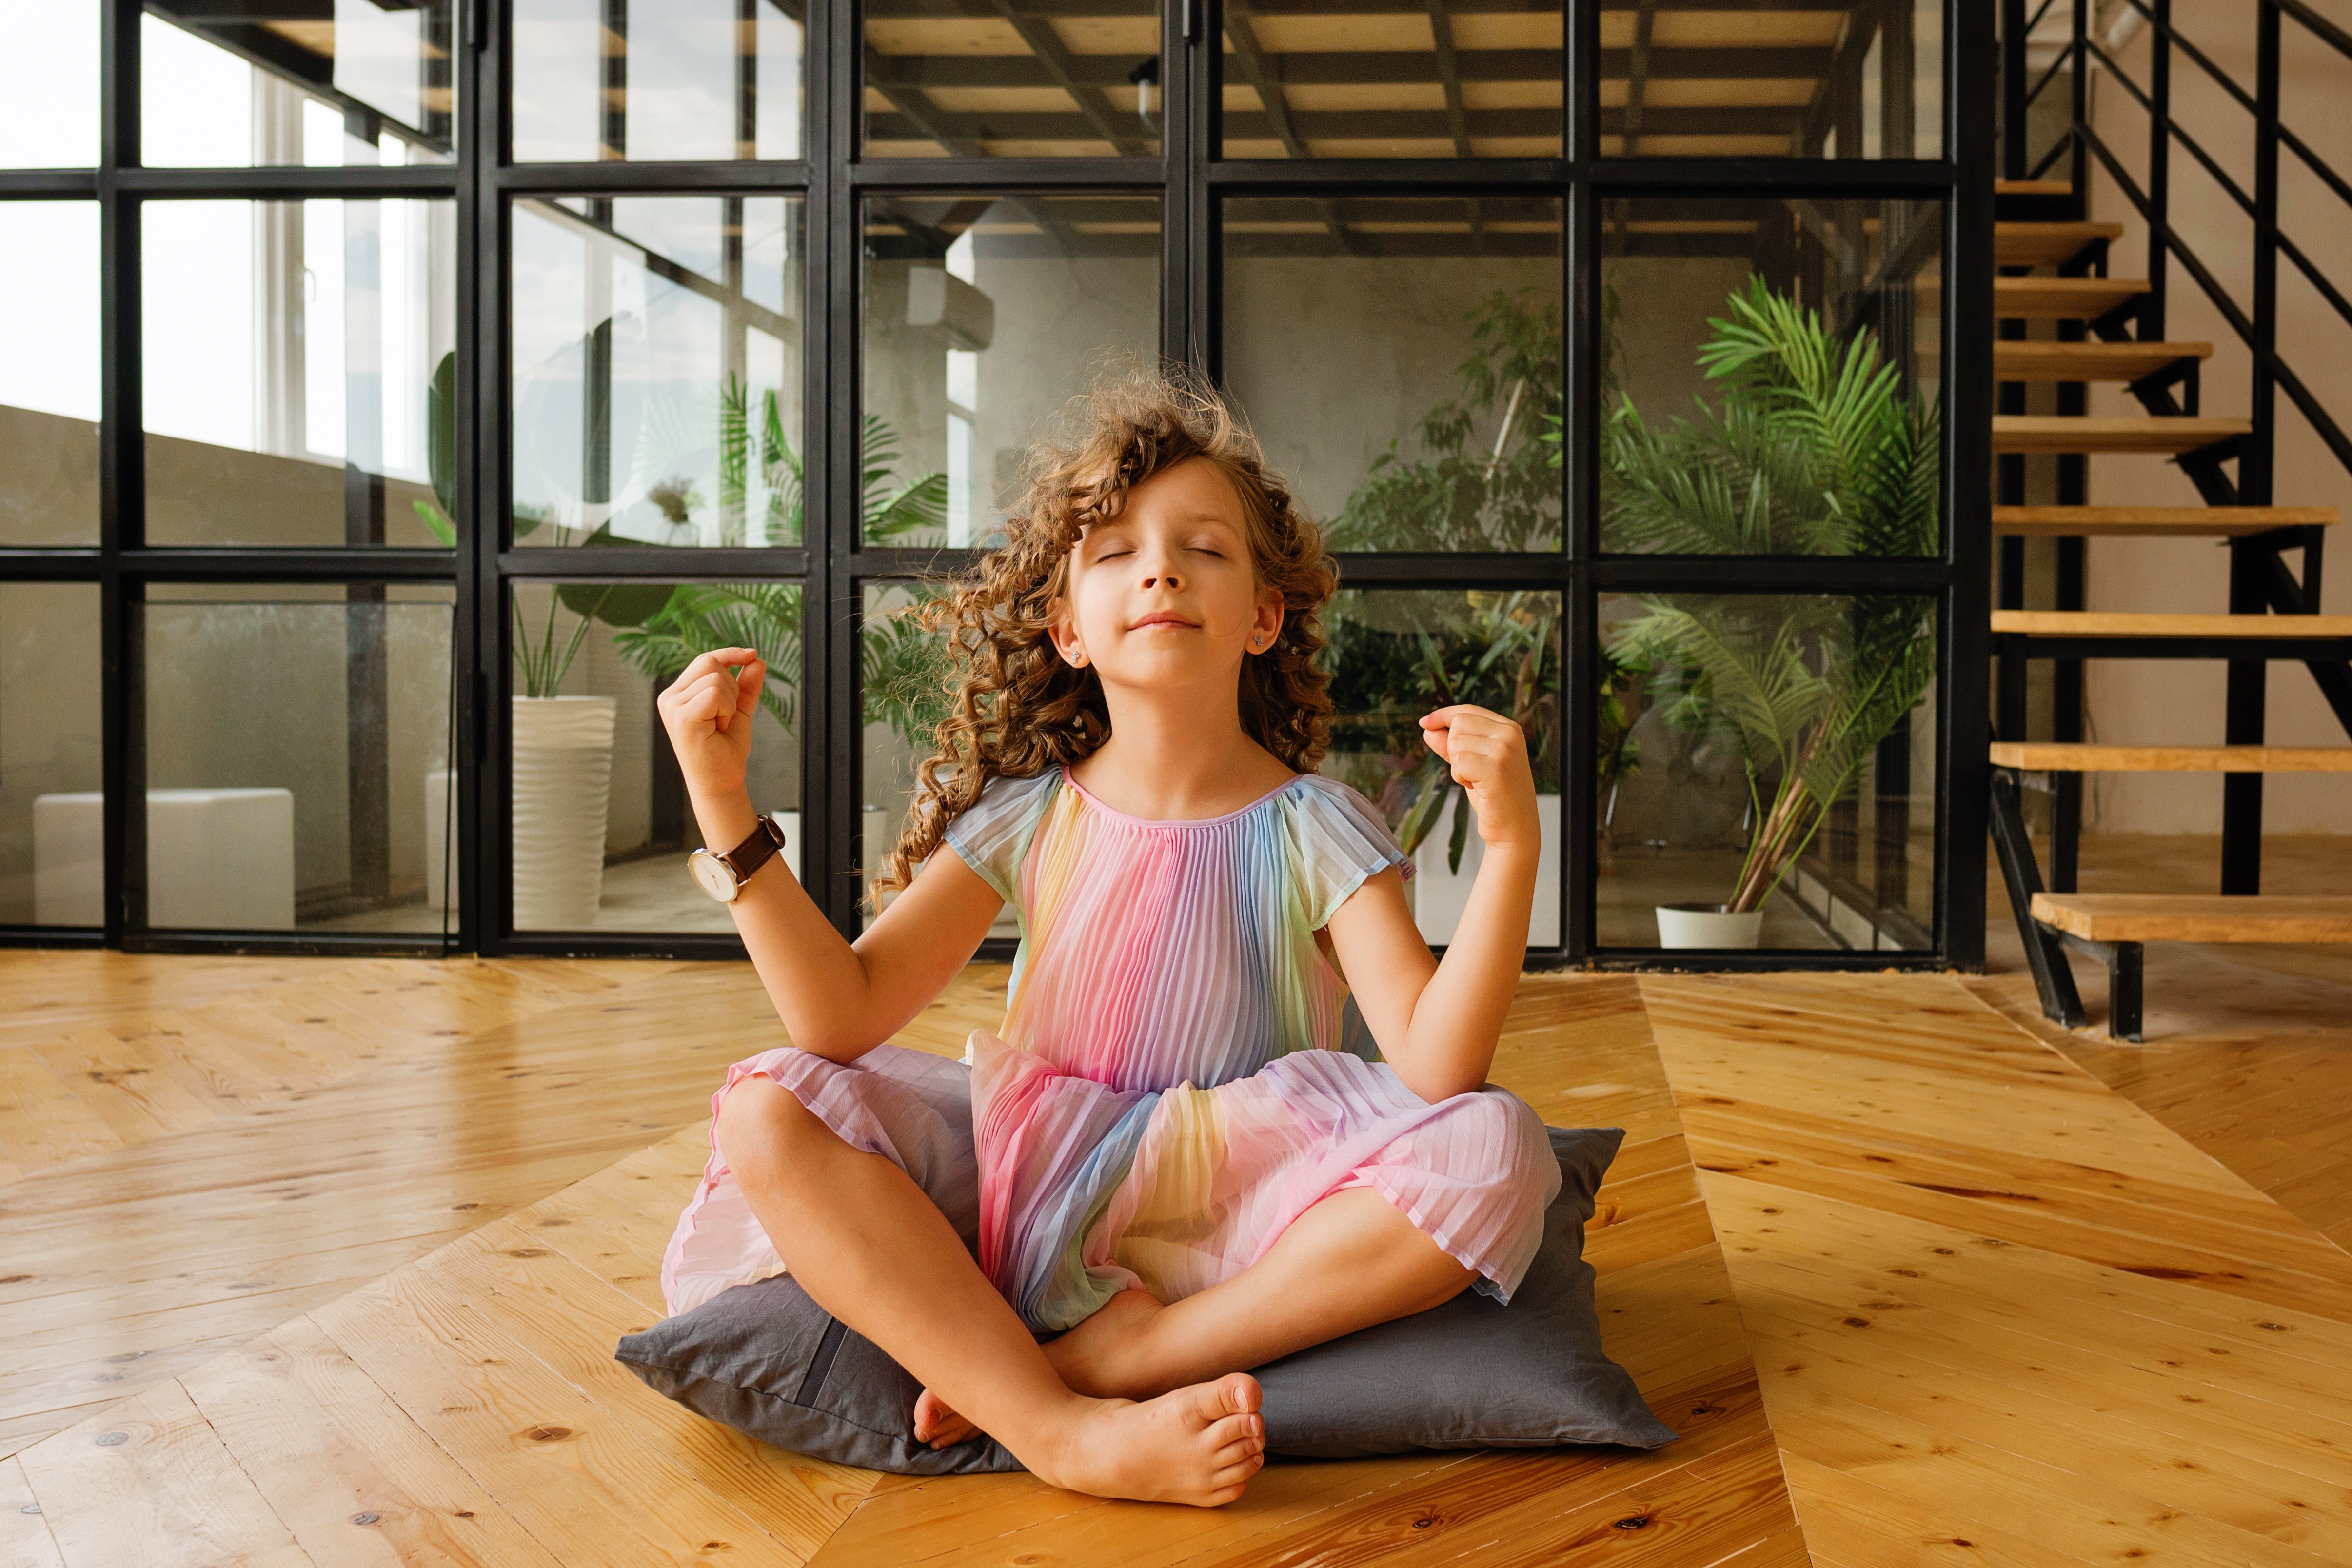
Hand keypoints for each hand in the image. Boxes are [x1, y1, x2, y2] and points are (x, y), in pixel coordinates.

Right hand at [658, 647, 764, 805]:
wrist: (722, 782)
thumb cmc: (726, 749)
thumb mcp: (739, 710)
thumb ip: (746, 685)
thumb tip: (756, 659)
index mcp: (678, 693)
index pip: (705, 659)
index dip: (730, 654)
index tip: (752, 654)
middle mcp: (669, 697)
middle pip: (710, 663)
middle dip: (732, 688)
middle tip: (726, 717)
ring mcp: (672, 706)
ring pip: (716, 678)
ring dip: (730, 703)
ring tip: (720, 726)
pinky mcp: (681, 717)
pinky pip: (715, 693)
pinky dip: (726, 710)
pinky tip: (718, 728)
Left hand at [1418, 705, 1538, 848]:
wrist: (1514, 827)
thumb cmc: (1494, 795)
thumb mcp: (1471, 764)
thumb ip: (1450, 744)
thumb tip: (1427, 727)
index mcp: (1509, 728)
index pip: (1468, 710)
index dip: (1443, 715)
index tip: (1425, 723)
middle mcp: (1510, 734)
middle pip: (1459, 723)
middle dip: (1454, 748)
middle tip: (1472, 771)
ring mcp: (1505, 749)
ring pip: (1455, 743)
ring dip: (1458, 767)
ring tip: (1478, 781)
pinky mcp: (1496, 768)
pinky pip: (1458, 762)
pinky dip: (1460, 777)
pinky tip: (1478, 787)